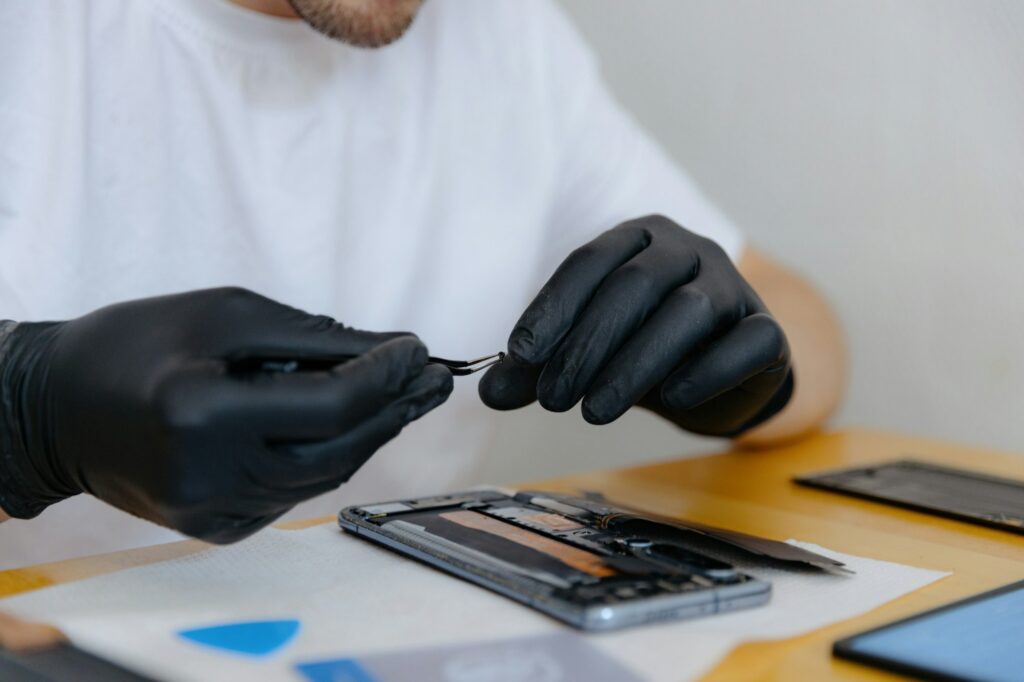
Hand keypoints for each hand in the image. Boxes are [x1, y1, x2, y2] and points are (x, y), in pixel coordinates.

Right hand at [0, 287, 451, 542]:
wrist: (56, 407)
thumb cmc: (137, 343)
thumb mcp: (225, 315)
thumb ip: (314, 338)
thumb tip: (393, 351)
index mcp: (204, 413)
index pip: (330, 405)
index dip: (386, 377)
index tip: (418, 350)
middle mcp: (211, 475)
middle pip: (339, 450)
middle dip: (393, 411)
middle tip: (432, 380)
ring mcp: (211, 511)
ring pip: (323, 477)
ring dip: (369, 436)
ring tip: (404, 398)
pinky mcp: (212, 527)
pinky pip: (291, 494)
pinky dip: (325, 459)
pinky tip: (348, 428)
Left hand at [479, 215, 792, 435]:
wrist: (727, 370)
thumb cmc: (647, 350)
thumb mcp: (589, 354)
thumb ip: (540, 368)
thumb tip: (489, 393)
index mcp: (637, 238)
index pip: (588, 262)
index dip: (552, 308)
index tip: (520, 354)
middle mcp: (687, 249)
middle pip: (634, 285)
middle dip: (588, 344)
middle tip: (553, 398)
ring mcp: (732, 286)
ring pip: (687, 312)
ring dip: (635, 364)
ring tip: (594, 412)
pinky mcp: (766, 329)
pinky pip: (745, 342)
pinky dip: (706, 371)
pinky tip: (671, 400)